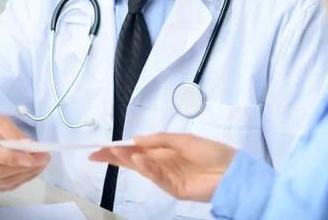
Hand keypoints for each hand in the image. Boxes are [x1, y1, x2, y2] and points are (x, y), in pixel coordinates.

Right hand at [89, 133, 236, 201]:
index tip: (101, 146)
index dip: (120, 148)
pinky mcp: (174, 189)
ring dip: (127, 160)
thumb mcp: (184, 139)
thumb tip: (136, 139)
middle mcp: (163, 164)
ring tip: (113, 152)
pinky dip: (146, 168)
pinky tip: (137, 159)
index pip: (137, 150)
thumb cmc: (212, 151)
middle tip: (95, 154)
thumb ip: (160, 139)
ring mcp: (167, 178)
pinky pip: (157, 177)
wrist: (232, 170)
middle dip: (115, 157)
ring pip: (142, 169)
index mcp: (165, 152)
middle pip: (134, 161)